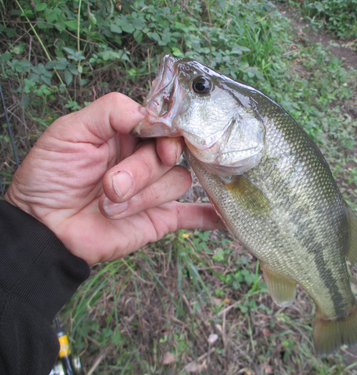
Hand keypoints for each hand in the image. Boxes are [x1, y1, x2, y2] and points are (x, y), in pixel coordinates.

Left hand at [4, 93, 223, 265]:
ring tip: (111, 207)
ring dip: (144, 197)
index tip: (159, 145)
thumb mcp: (71, 130)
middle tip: (110, 187)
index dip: (168, 134)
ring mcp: (155, 190)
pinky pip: (193, 215)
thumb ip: (112, 110)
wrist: (43, 227)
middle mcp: (146, 159)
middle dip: (142, 172)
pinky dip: (211, 215)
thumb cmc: (49, 177)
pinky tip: (228, 217)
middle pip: (173, 155)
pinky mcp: (160, 218)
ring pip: (178, 182)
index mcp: (129, 134)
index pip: (167, 125)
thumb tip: (155, 115)